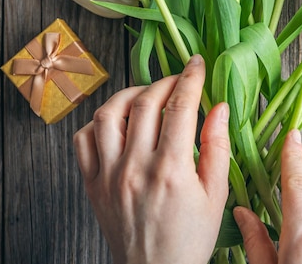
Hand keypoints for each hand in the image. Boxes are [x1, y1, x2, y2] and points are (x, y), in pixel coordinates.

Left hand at [73, 55, 229, 263]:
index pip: (180, 107)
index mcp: (171, 170)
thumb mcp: (216, 194)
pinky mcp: (92, 183)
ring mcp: (108, 174)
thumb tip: (219, 108)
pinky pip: (83, 139)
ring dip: (129, 94)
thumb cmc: (189, 237)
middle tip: (178, 81)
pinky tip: (118, 121)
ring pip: (108, 114)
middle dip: (165, 81)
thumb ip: (217, 147)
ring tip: (147, 95)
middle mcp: (135, 167)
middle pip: (145, 102)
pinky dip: (98, 121)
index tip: (196, 64)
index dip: (190, 78)